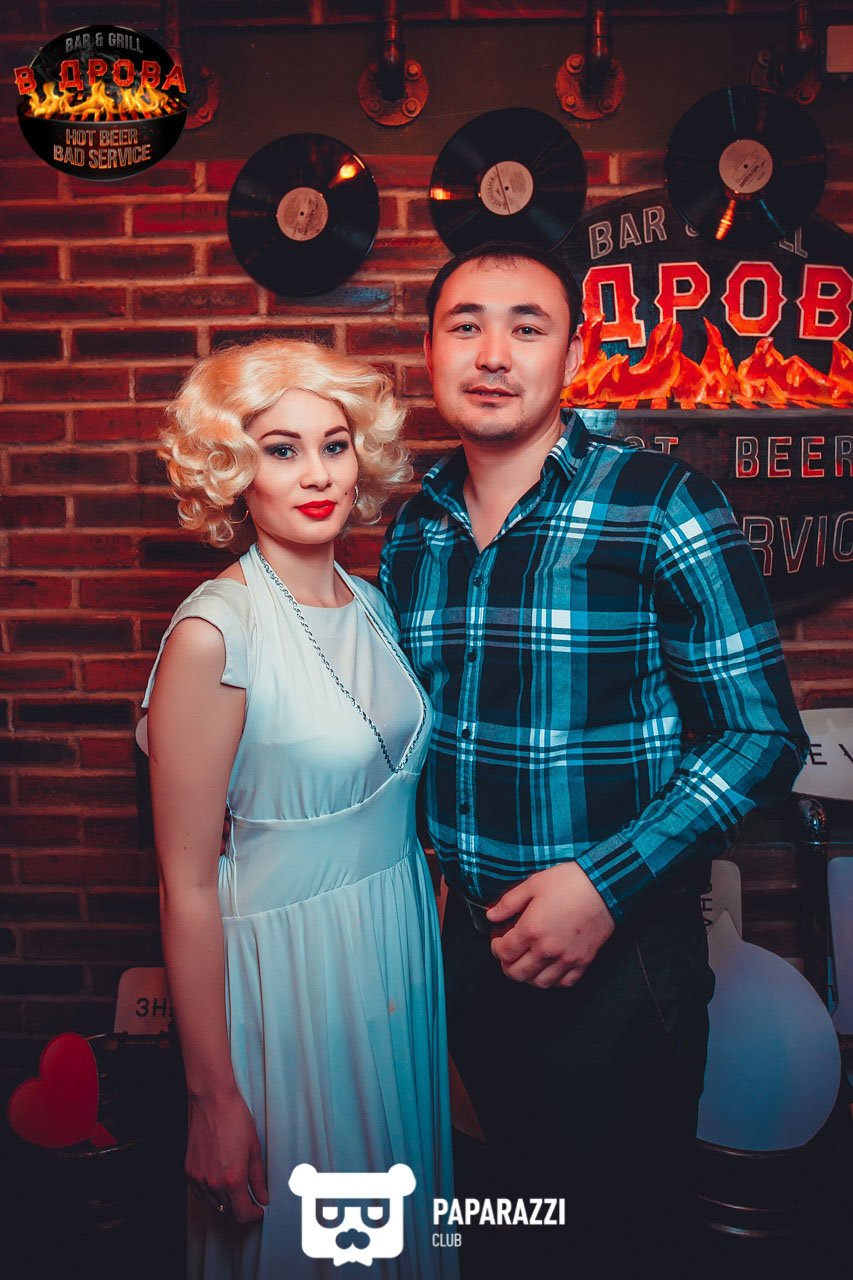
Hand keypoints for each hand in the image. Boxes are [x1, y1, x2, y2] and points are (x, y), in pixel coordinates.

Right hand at [185, 1088, 268, 1225]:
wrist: (212, 1100)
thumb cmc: (235, 1118)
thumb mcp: (254, 1148)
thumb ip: (258, 1177)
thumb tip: (263, 1197)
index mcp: (233, 1179)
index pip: (242, 1214)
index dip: (253, 1215)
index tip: (258, 1209)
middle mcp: (213, 1183)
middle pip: (227, 1211)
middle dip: (240, 1208)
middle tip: (250, 1199)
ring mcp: (198, 1178)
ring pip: (213, 1204)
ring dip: (225, 1201)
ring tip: (235, 1186)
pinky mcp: (189, 1170)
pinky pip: (200, 1192)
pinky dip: (210, 1192)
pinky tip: (219, 1180)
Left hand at [486, 862, 614, 988]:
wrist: (603, 885)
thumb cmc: (569, 882)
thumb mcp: (533, 884)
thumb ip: (508, 902)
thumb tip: (491, 914)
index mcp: (531, 930)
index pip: (503, 952)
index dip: (496, 947)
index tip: (498, 939)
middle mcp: (547, 949)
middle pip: (517, 973)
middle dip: (507, 965)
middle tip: (509, 953)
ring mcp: (566, 958)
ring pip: (539, 982)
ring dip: (528, 975)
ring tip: (527, 962)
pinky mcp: (583, 961)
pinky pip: (564, 982)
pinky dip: (553, 980)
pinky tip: (549, 967)